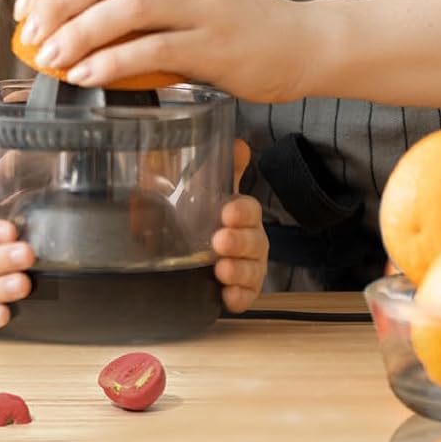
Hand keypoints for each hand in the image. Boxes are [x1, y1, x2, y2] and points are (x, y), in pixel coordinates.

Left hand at [12, 0, 308, 102]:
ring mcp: (201, 4)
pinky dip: (114, 62)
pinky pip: (155, 49)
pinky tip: (88, 78)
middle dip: (57, 1)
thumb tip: (64, 22)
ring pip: (125, 6)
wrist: (300, 43)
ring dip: (79, 33)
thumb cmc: (231, 27)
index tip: (25, 6)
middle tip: (31, 36)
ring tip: (52, 60)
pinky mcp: (215, 44)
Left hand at [215, 139, 267, 312]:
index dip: (241, 211)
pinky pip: (246, 297)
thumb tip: (238, 144)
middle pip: (255, 241)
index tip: (226, 212)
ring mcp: (247, 267)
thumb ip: (218, 168)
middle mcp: (249, 240)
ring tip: (220, 270)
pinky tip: (227, 296)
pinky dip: (239, 298)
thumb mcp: (203, 188)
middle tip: (219, 241)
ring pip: (253, 271)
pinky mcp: (239, 291)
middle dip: (239, 242)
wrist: (185, 248)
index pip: (249, 210)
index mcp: (241, 214)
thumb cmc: (199, 213)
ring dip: (239, 271)